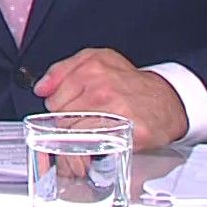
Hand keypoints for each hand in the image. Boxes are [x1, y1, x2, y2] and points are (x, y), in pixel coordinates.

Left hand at [32, 48, 186, 150]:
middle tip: (85, 117)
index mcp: (92, 68)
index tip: (70, 106)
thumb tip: (40, 87)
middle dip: (68, 120)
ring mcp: (114, 112)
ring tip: (93, 128)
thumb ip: (62, 70)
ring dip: (78, 135)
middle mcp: (102, 89)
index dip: (59, 105)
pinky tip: (101, 139)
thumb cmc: (129, 82)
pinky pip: (93, 146)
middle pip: (61, 117)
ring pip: (74, 132)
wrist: (166, 101)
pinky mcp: (127, 134)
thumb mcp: (96, 60)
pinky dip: (91, 147)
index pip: (53, 98)